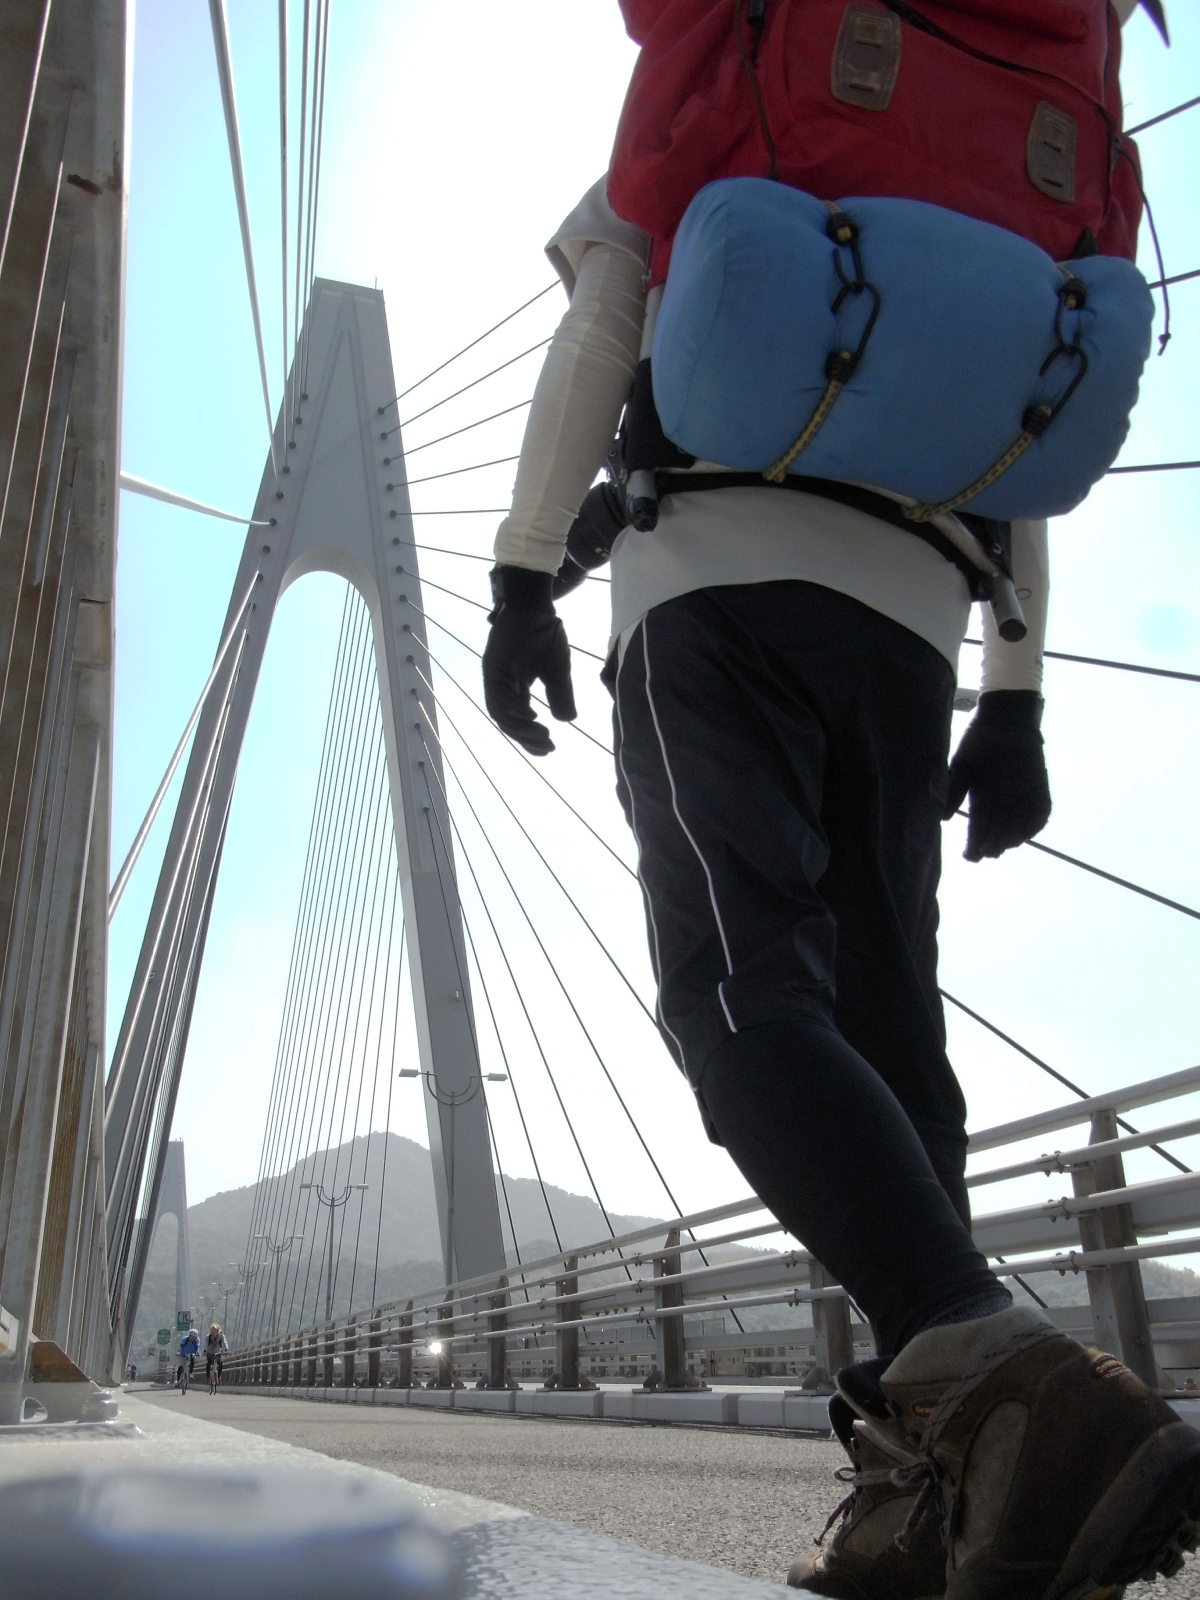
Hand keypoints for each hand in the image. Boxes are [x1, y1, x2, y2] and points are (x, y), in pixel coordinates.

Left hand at [482, 566, 576, 754]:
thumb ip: (561, 694)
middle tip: (546, 746)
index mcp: (515, 687)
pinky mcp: (491, 666)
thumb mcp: (559, 670)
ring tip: (541, 734)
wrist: (535, 605)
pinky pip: (497, 694)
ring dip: (520, 727)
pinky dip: (512, 708)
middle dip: (526, 737)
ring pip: (500, 712)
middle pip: (508, 721)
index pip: (519, 720)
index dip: (531, 738)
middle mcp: (502, 685)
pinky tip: (530, 715)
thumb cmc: (545, 633)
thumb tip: (566, 720)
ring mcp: (494, 676)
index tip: (548, 750)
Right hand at [945, 690, 1050, 861]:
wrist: (1004, 718)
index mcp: (982, 799)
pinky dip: (1035, 823)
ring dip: (1012, 837)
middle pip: (999, 831)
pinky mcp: (1039, 787)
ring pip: (1019, 826)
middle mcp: (1003, 802)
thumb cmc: (979, 741)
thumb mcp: (962, 767)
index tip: (969, 856)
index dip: (974, 843)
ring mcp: (1022, 796)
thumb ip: (954, 790)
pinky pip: (1041, 811)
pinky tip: (1026, 833)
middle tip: (986, 851)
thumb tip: (942, 818)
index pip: (978, 828)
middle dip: (992, 844)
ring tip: (1003, 844)